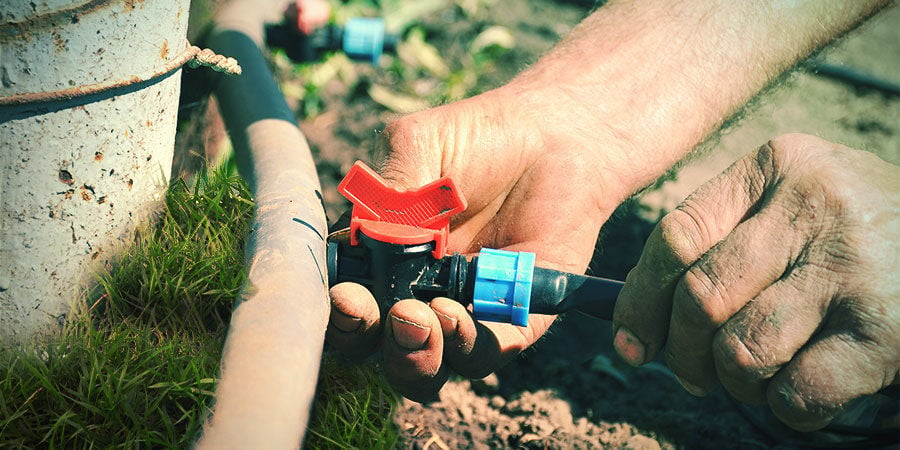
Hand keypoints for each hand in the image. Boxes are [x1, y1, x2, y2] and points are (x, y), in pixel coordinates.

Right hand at [326, 86, 629, 400]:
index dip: (337, 310)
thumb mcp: (417, 146)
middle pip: (374, 346)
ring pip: (423, 367)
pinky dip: (464, 345)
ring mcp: (461, 312)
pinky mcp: (510, 321)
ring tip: (421, 318)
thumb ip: (388, 192)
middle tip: (387, 313)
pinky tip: (458, 312)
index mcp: (378, 257)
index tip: (345, 296)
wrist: (554, 135)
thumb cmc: (478, 138)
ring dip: (413, 354)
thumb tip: (368, 244)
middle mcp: (413, 293)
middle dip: (370, 341)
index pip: (343, 301)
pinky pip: (482, 354)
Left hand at [613, 133, 899, 430]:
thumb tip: (636, 319)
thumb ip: (719, 242)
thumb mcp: (789, 207)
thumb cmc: (852, 233)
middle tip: (693, 373)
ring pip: (740, 349)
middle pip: (700, 296)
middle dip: (681, 352)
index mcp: (776, 166)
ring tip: (754, 377)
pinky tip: (797, 392)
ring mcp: (853, 268)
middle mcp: (813, 206)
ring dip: (734, 382)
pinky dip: (783, 407)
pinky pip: (796, 391)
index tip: (631, 341)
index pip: (676, 235)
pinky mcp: (888, 331)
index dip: (640, 300)